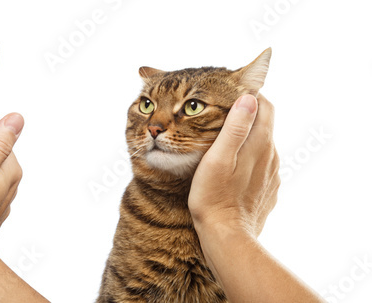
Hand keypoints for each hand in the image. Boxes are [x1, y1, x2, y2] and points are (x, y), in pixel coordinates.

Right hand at [189, 94, 278, 236]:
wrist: (228, 237)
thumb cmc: (213, 197)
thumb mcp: (216, 158)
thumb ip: (234, 127)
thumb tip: (247, 97)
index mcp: (260, 144)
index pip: (264, 105)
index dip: (249, 94)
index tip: (229, 92)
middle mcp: (271, 156)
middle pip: (264, 124)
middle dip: (246, 114)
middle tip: (221, 112)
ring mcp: (272, 174)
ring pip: (262, 145)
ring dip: (246, 138)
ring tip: (222, 140)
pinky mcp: (268, 189)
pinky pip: (261, 166)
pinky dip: (248, 159)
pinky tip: (231, 168)